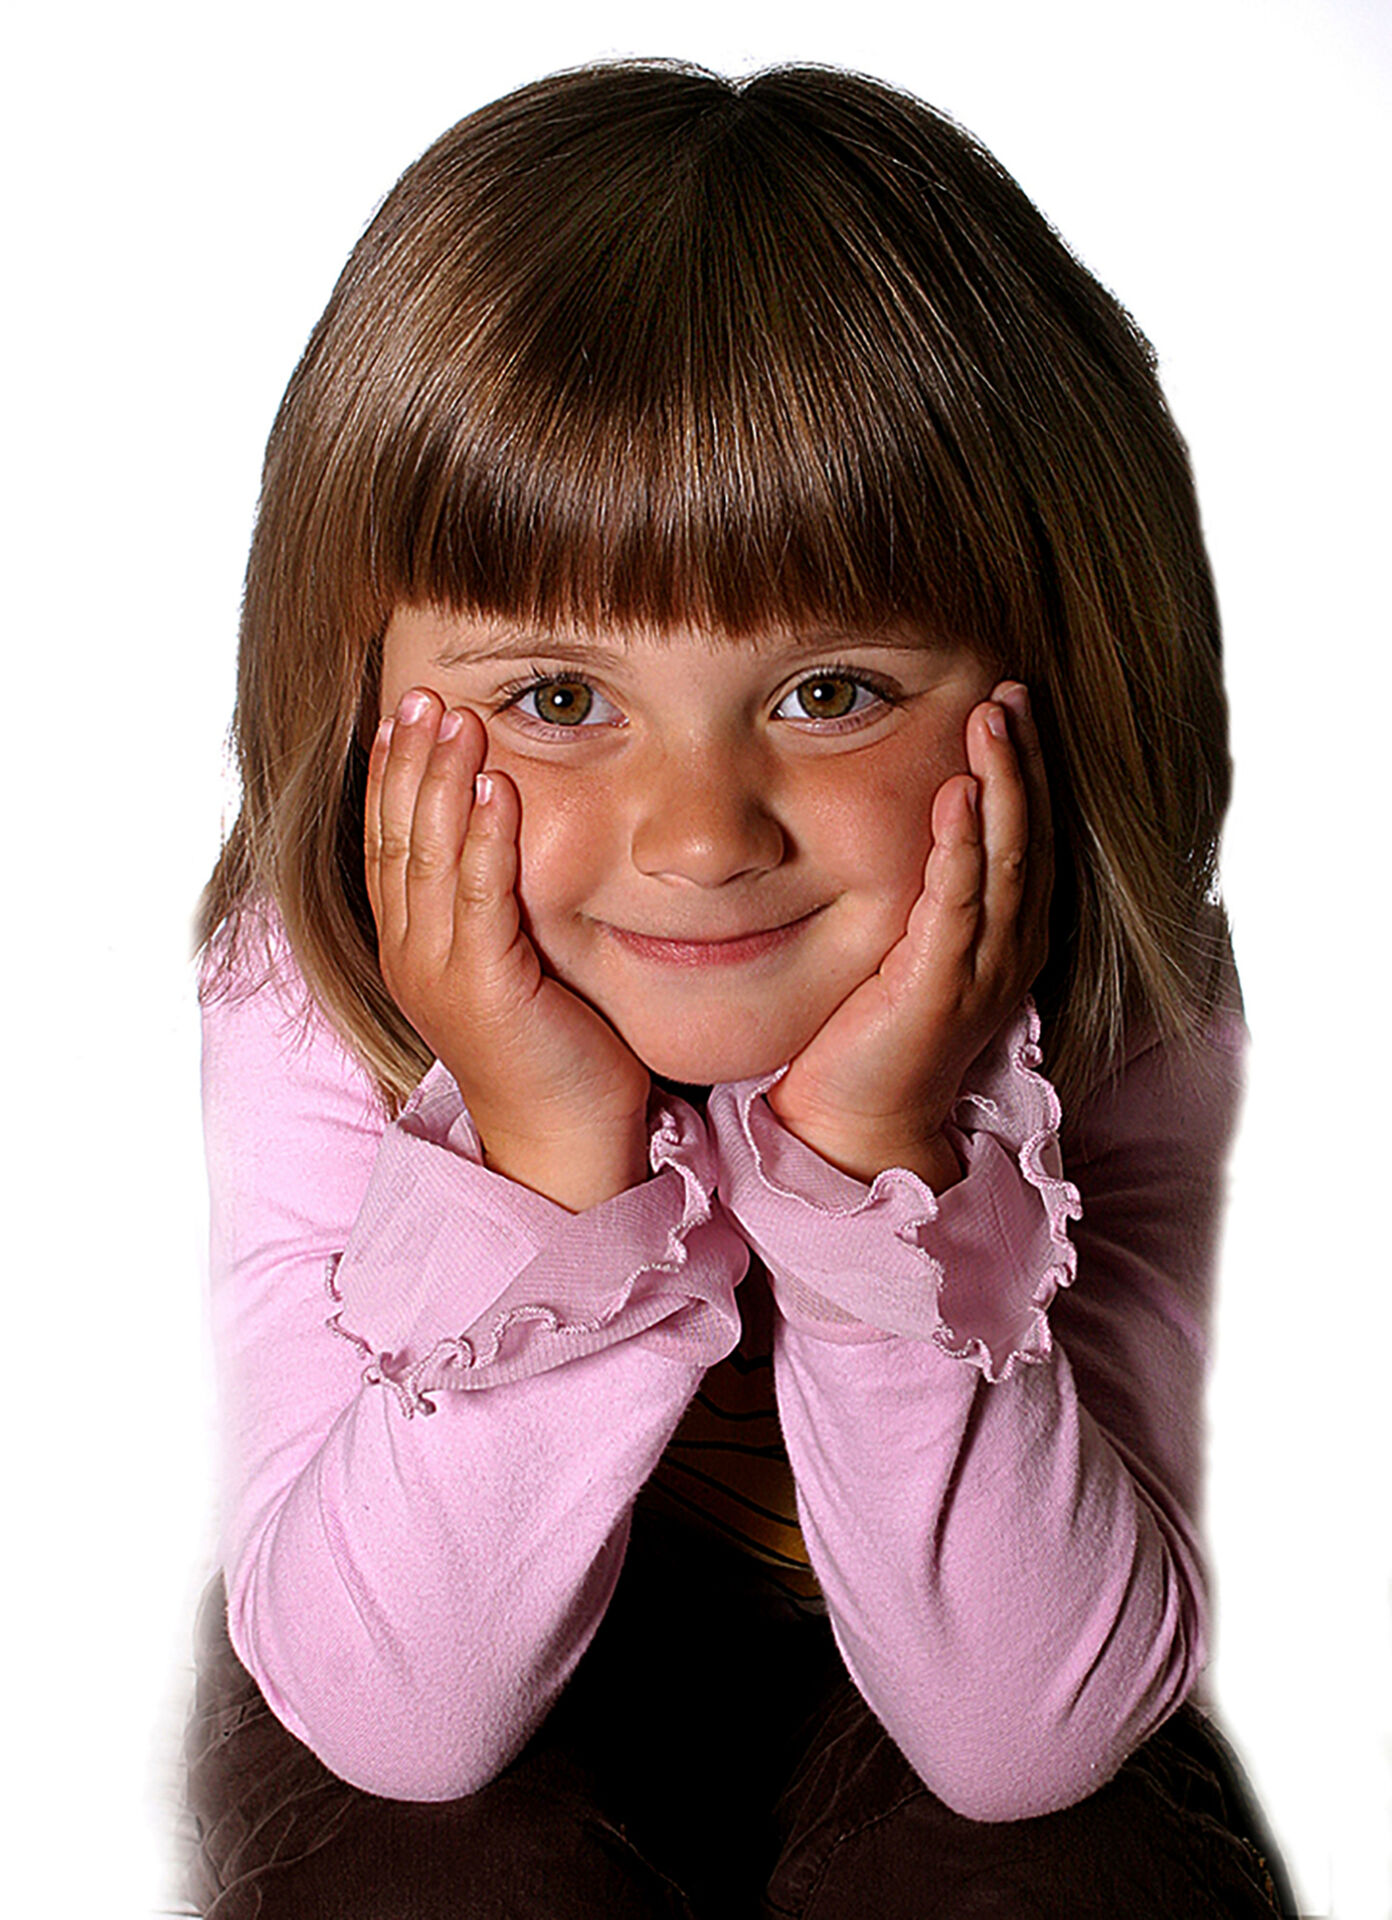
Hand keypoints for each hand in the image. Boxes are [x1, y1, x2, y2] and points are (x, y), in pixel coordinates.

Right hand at [365, 688, 651, 1210]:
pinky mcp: (485, 988)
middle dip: (408, 761)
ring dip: (441, 781)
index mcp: (412, 948)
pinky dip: (485, 837)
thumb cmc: (553, 1053)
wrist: (564, 1141)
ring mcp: (441, 973)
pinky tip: (497, 786)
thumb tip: (517, 835)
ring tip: (455, 717)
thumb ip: (500, 907)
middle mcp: (412, 955)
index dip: (392, 777)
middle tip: (420, 695)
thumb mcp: (516, 964)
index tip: (402, 716)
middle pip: (397, 838)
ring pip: (429, 857)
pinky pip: (480, 898)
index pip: (389, 845)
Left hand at [766, 683, 1051, 1189]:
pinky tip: (956, 797)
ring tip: (993, 719)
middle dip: (1023, 758)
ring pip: (1006, 860)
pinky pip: (957, 907)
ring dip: (1003, 784)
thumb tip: (908, 814)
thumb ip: (920, 888)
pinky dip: (960, 848)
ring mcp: (981, 970)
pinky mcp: (939, 990)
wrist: (857, 1120)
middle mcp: (1008, 948)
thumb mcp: (904, 944)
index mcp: (1005, 935)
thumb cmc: (871, 1031)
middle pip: (1029, 835)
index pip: (1026, 835)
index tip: (1009, 703)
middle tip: (1010, 689)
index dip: (1025, 768)